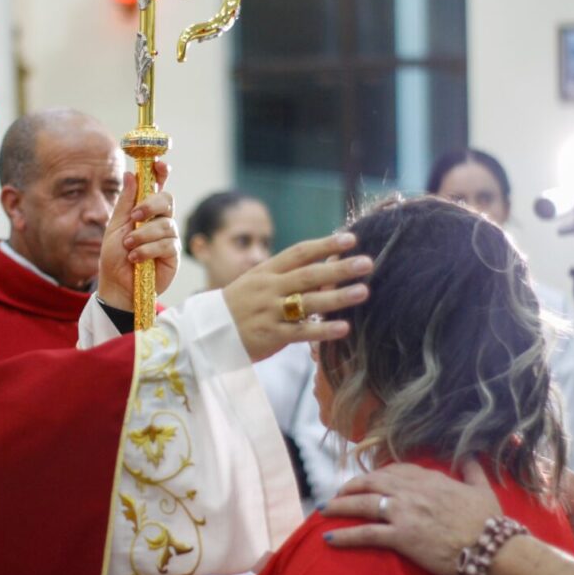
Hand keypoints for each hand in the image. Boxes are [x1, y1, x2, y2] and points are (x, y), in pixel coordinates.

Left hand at [98, 162, 177, 310]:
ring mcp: (168, 236)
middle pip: (167, 199)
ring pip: (165, 224)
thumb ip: (125, 203)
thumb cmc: (114, 256)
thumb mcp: (115, 227)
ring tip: (128, 247)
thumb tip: (130, 174)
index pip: (157, 185)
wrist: (117, 285)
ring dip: (143, 235)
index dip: (160, 172)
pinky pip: (167, 243)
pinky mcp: (173, 254)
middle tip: (135, 216)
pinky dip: (148, 249)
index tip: (160, 164)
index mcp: (144, 209)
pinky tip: (136, 258)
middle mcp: (159, 219)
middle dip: (151, 205)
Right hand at [221, 233, 371, 360]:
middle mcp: (268, 288)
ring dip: (338, 297)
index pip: (299, 252)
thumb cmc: (240, 306)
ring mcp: (268, 312)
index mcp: (266, 271)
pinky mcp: (269, 336)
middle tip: (367, 262)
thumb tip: (328, 265)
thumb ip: (289, 276)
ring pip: (308, 302)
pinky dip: (322, 330)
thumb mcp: (258, 284)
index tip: (351, 238)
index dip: (325, 244)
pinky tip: (344, 328)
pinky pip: (300, 332)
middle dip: (339, 267)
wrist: (206, 333)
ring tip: (364, 291)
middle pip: (308, 275)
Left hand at [321, 461, 500, 574]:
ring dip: (340, 505)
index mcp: (429, 479)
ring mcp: (404, 512)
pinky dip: (345, 534)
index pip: (395, 470)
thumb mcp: (482, 489)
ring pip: (363, 503)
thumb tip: (471, 454)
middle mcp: (412, 491)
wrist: (493, 548)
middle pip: (372, 482)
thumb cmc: (489, 521)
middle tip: (338, 493)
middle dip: (351, 486)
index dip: (377, 475)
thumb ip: (472, 470)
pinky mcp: (401, 536)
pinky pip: (366, 533)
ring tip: (324, 509)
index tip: (368, 480)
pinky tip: (329, 537)